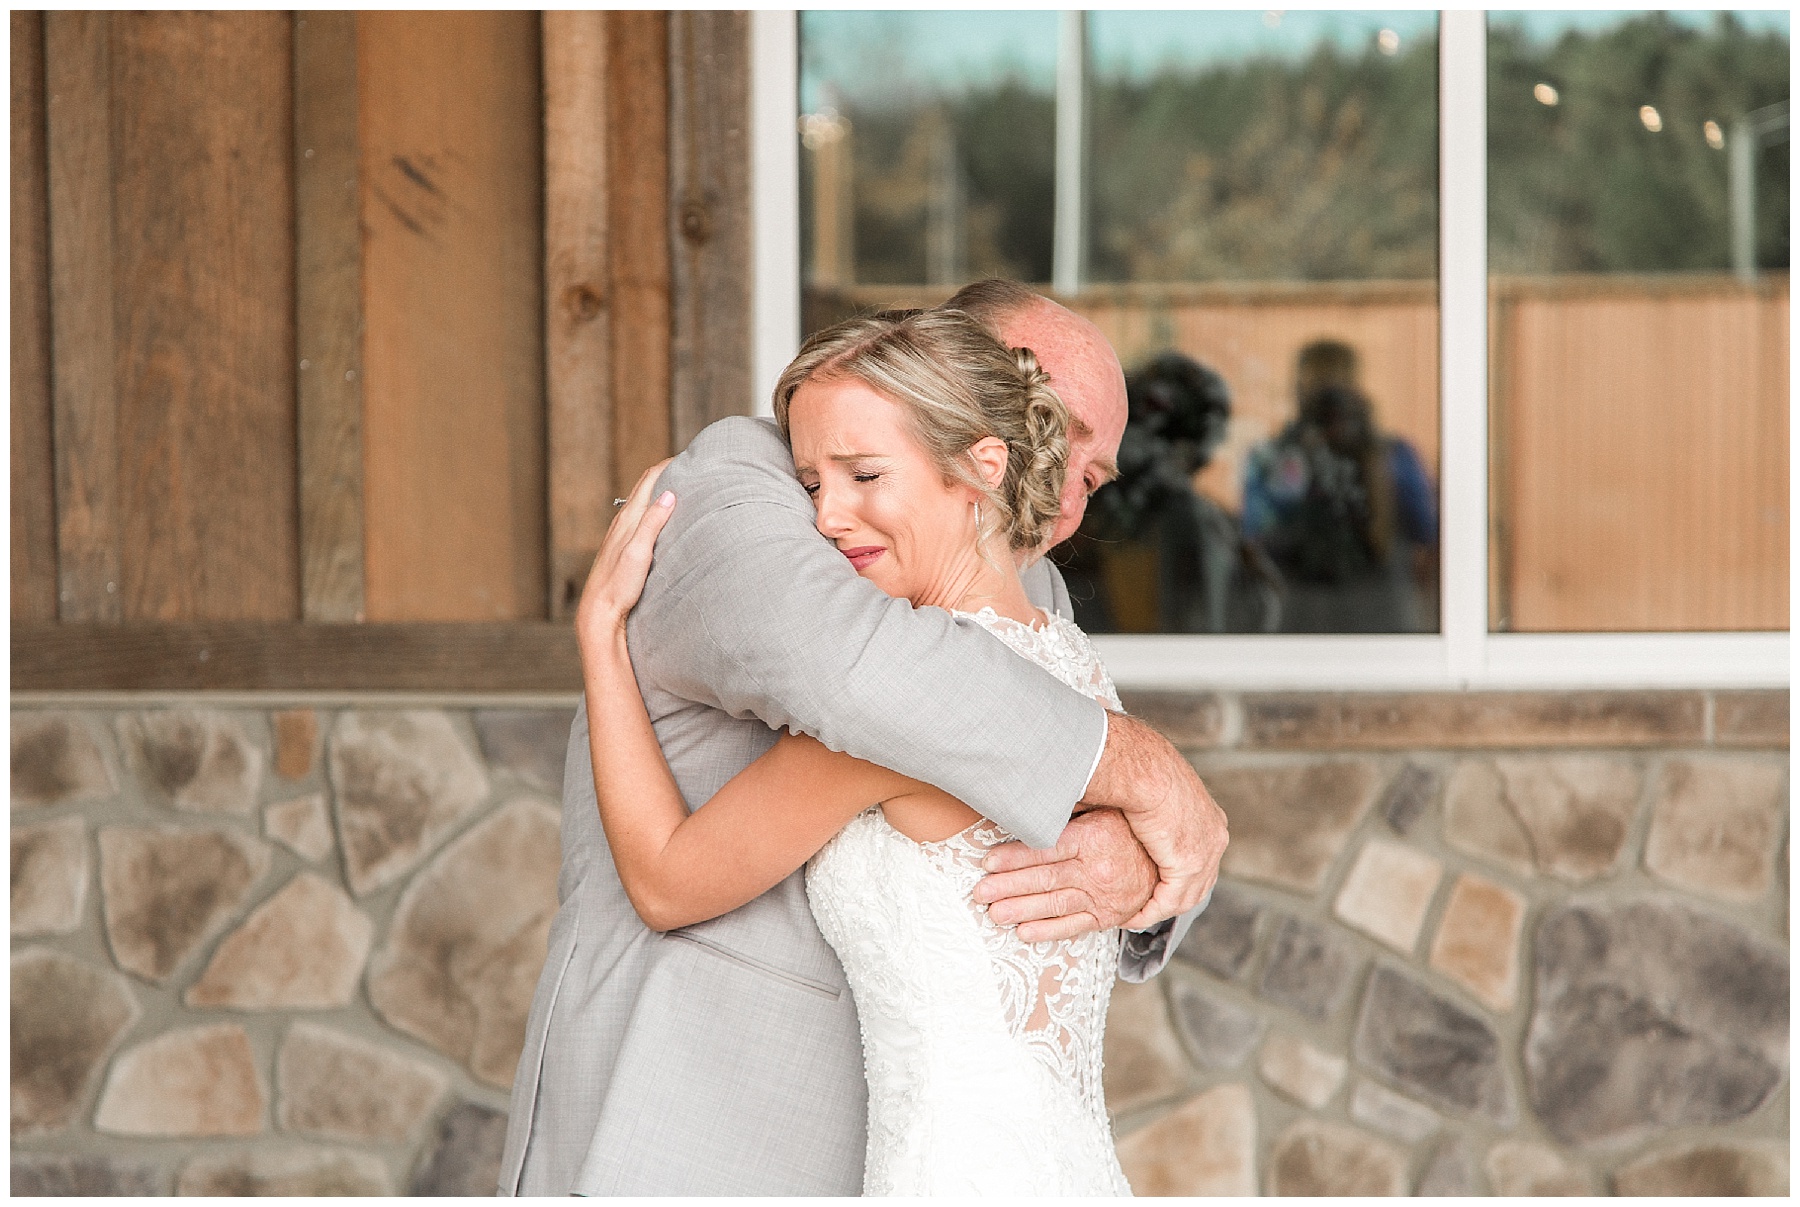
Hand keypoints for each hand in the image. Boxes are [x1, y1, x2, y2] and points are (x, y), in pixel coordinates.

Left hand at [576, 459, 675, 643]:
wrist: (599, 612)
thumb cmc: (619, 585)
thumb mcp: (640, 552)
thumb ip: (653, 522)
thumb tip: (670, 494)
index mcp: (628, 518)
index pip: (649, 479)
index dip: (668, 464)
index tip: (689, 457)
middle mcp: (622, 522)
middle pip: (644, 487)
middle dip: (665, 472)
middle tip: (689, 466)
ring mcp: (621, 534)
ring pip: (642, 502)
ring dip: (659, 489)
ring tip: (680, 486)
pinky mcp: (623, 548)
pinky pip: (640, 518)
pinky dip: (654, 508)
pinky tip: (661, 518)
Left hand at [972, 808, 1156, 941]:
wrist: (1162, 858)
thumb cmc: (1121, 827)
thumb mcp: (1097, 809)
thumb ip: (1066, 810)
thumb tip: (1026, 797)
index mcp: (1092, 838)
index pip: (1046, 849)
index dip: (1015, 857)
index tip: (988, 862)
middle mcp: (1098, 869)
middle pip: (1045, 879)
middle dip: (1008, 886)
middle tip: (980, 892)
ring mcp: (1103, 896)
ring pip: (1055, 904)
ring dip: (1021, 910)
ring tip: (994, 914)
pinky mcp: (1107, 916)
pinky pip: (1073, 926)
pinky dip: (1047, 931)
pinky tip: (1023, 932)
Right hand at [1081, 713, 1227, 930]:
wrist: (1140, 768)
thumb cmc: (1135, 768)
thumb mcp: (1148, 791)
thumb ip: (1144, 810)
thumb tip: (1120, 815)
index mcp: (1208, 815)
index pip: (1199, 855)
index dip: (1177, 874)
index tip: (1155, 884)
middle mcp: (1215, 834)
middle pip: (1199, 879)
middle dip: (1173, 897)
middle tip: (1147, 907)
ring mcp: (1208, 851)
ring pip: (1186, 894)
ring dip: (1160, 908)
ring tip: (1135, 916)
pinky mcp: (1189, 864)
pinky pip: (1170, 900)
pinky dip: (1151, 912)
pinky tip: (1132, 917)